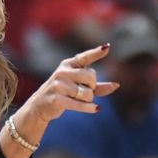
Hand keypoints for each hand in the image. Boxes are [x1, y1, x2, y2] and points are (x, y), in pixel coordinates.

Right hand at [0, 44, 119, 157]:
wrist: (40, 106)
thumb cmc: (64, 93)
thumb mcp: (79, 86)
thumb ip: (98, 86)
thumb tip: (116, 85)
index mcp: (68, 64)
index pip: (85, 57)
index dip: (96, 53)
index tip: (107, 48)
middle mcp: (62, 71)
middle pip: (91, 77)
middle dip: (92, 87)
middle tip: (84, 91)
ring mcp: (58, 85)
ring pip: (87, 93)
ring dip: (88, 100)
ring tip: (77, 99)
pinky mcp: (57, 99)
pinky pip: (80, 104)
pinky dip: (89, 108)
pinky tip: (96, 109)